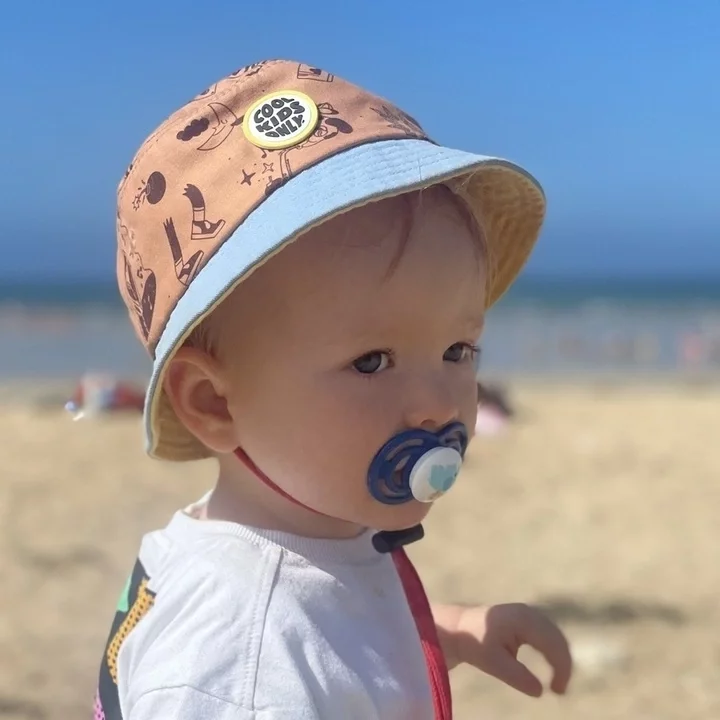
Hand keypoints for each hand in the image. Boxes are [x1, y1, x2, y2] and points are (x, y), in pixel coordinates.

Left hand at [432, 602, 571, 696]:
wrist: (460, 628)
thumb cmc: (475, 644)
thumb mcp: (493, 663)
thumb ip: (517, 676)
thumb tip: (540, 691)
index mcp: (523, 620)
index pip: (552, 644)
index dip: (561, 668)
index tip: (557, 691)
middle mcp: (529, 613)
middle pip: (558, 638)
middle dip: (563, 664)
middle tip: (559, 690)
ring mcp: (528, 613)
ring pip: (555, 635)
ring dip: (560, 657)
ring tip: (557, 681)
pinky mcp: (527, 618)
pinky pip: (548, 633)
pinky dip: (553, 650)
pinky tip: (552, 666)